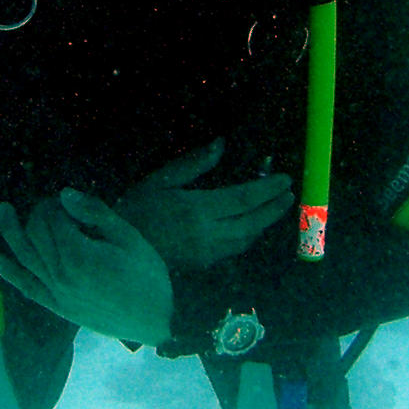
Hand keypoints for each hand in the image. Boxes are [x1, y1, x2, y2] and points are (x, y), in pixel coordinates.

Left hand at [0, 189, 172, 345]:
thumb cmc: (148, 276)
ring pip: (25, 257)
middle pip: (36, 234)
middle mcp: (60, 274)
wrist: (156, 320)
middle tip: (54, 205)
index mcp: (79, 255)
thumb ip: (95, 214)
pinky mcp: (57, 307)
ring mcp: (56, 293)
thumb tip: (64, 194)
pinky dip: (9, 273)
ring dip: (11, 232)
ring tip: (2, 210)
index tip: (66, 199)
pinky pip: (27, 288)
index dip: (55, 203)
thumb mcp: (129, 238)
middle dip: (40, 213)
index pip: (52, 218)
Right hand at [115, 139, 292, 269]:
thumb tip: (220, 144)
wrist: (119, 253)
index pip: (244, 198)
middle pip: (252, 221)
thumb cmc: (135, 211)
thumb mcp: (159, 181)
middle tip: (289, 195)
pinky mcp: (204, 263)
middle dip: (274, 208)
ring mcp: (208, 251)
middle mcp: (209, 233)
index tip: (285, 180)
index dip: (268, 189)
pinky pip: (235, 249)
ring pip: (247, 238)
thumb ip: (193, 164)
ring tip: (275, 209)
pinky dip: (248, 236)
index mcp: (198, 209)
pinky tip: (250, 227)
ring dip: (264, 223)